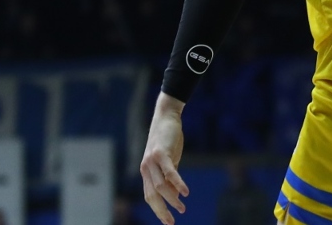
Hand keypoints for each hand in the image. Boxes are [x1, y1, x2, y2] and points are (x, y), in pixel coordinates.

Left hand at [141, 94, 188, 224]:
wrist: (166, 117)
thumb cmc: (168, 140)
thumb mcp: (168, 162)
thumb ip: (169, 178)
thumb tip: (176, 195)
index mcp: (146, 172)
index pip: (149, 196)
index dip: (158, 210)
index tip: (167, 222)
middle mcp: (146, 168)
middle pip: (152, 195)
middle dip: (162, 211)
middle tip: (171, 222)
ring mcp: (152, 161)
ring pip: (161, 187)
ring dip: (172, 200)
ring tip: (182, 208)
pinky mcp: (161, 153)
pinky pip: (169, 172)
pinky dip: (177, 183)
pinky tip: (185, 192)